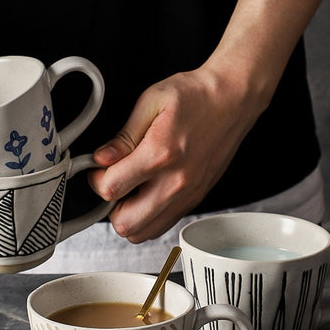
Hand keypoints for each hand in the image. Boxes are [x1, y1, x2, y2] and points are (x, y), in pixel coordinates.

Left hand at [89, 62, 266, 242]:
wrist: (233, 100)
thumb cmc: (195, 96)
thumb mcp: (151, 102)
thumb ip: (123, 136)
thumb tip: (101, 159)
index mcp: (160, 154)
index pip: (111, 188)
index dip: (96, 180)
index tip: (99, 169)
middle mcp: (176, 182)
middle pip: (125, 223)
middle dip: (109, 206)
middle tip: (113, 183)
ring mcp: (188, 195)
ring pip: (144, 233)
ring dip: (128, 216)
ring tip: (130, 190)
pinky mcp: (195, 199)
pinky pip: (162, 226)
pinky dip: (147, 218)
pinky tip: (147, 193)